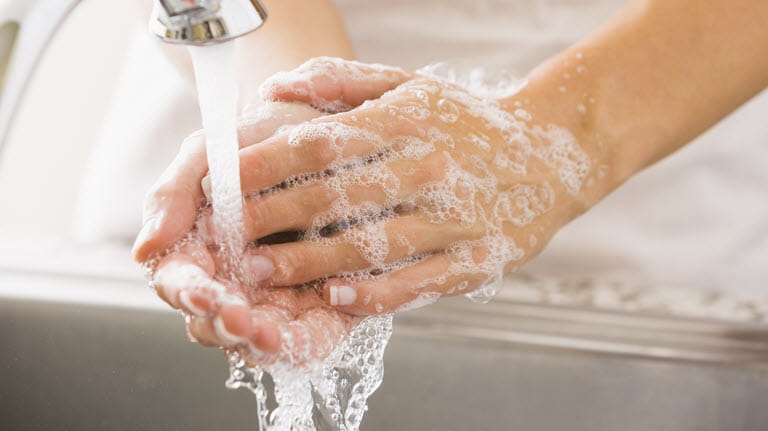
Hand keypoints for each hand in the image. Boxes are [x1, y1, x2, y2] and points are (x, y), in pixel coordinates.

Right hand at [133, 102, 361, 364]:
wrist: (314, 128)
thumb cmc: (254, 142)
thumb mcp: (210, 153)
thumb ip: (173, 194)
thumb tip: (144, 250)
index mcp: (195, 250)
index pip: (181, 284)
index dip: (190, 294)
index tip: (205, 295)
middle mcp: (230, 280)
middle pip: (214, 322)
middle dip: (225, 326)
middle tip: (241, 322)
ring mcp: (271, 295)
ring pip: (255, 337)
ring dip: (259, 342)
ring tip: (269, 337)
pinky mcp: (316, 302)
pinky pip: (306, 336)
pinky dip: (303, 343)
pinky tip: (302, 339)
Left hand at [235, 57, 602, 314]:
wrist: (553, 154)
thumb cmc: (467, 122)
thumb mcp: (410, 87)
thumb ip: (342, 83)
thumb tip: (274, 87)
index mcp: (407, 121)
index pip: (322, 142)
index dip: (265, 163)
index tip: (220, 182)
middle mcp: (429, 167)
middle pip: (338, 196)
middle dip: (274, 218)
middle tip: (226, 237)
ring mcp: (456, 217)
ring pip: (372, 245)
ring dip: (312, 263)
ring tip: (261, 274)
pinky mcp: (478, 258)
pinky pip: (419, 281)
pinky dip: (376, 292)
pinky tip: (337, 297)